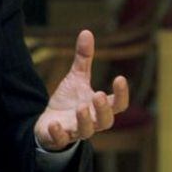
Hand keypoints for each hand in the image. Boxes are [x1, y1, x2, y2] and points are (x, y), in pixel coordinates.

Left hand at [34, 30, 129, 150]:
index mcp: (99, 107)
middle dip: (104, 109)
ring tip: (81, 107)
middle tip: (99, 94)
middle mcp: (91, 121)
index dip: (122, 93)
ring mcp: (75, 131)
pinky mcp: (58, 138)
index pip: (118, 104)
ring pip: (86, 132)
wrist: (49, 123)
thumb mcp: (76, 78)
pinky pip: (61, 140)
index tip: (120, 78)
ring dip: (85, 120)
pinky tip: (55, 124)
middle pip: (106, 121)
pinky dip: (59, 133)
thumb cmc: (69, 102)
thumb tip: (87, 31)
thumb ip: (84, 59)